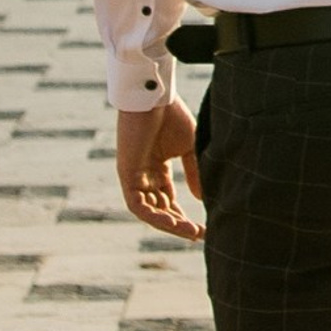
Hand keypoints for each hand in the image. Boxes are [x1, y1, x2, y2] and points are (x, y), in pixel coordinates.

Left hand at [117, 96, 202, 240]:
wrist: (155, 95)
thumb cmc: (171, 114)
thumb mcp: (189, 148)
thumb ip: (195, 172)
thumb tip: (201, 199)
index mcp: (157, 169)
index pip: (168, 201)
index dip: (184, 217)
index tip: (204, 228)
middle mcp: (144, 176)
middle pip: (159, 210)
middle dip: (179, 225)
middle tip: (199, 235)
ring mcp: (134, 176)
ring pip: (148, 212)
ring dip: (168, 224)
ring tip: (190, 232)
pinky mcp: (126, 174)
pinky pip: (137, 204)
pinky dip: (153, 215)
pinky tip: (172, 222)